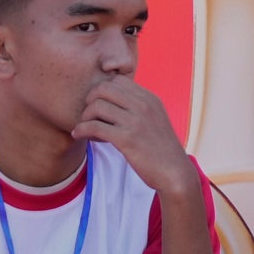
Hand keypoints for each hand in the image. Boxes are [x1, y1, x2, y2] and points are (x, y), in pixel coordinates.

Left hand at [74, 76, 197, 196]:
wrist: (174, 172)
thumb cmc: (162, 149)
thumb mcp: (156, 119)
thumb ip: (140, 108)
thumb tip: (117, 104)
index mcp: (150, 99)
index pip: (118, 81)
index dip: (104, 91)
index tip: (101, 107)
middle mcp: (142, 105)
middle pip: (104, 89)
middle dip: (91, 100)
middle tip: (89, 115)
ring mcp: (135, 121)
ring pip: (97, 106)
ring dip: (85, 117)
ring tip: (85, 128)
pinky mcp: (127, 139)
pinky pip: (95, 126)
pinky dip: (82, 129)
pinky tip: (78, 135)